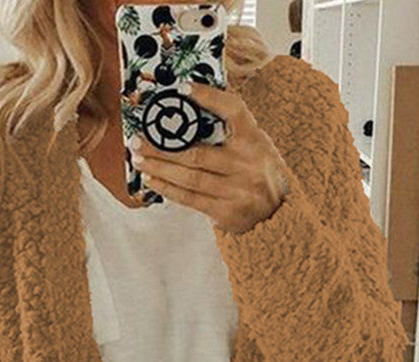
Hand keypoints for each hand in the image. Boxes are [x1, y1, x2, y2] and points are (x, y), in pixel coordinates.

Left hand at [129, 81, 288, 233]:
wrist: (279, 217)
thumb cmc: (260, 177)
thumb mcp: (257, 149)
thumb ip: (232, 135)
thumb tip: (190, 118)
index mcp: (256, 141)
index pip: (234, 111)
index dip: (210, 97)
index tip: (184, 88)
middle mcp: (246, 165)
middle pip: (197, 153)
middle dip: (162, 147)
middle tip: (138, 139)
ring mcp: (236, 191)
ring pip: (189, 177)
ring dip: (159, 168)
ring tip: (139, 160)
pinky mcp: (226, 212)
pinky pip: (190, 199)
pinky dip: (167, 188)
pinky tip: (152, 179)